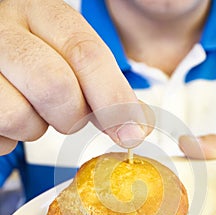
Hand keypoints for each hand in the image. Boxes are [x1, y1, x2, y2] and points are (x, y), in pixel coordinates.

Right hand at [0, 0, 148, 154]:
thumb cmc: (36, 57)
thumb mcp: (71, 57)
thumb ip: (105, 87)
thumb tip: (139, 125)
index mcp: (41, 13)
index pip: (86, 54)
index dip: (113, 99)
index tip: (131, 132)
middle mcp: (5, 29)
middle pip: (56, 87)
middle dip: (72, 117)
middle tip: (67, 115)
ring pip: (19, 115)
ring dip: (35, 127)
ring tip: (31, 109)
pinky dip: (10, 137)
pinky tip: (10, 114)